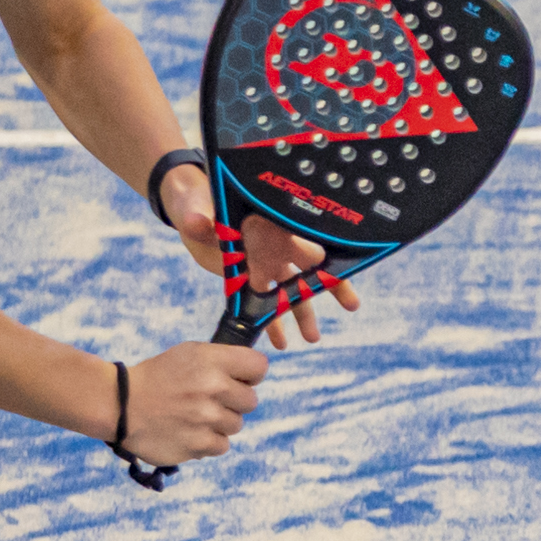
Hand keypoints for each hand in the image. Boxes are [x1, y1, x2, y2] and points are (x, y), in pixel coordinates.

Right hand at [120, 338, 267, 467]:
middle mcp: (212, 387)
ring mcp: (206, 418)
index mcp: (210, 360)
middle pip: (251, 401)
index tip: (237, 379)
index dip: (250, 375)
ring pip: (236, 424)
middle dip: (233, 402)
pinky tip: (188, 431)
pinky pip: (222, 445)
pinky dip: (207, 441)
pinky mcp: (199, 444)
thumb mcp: (188, 354)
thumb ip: (223, 361)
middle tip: (206, 400)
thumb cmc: (158, 378)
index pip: (259, 367)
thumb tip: (256, 372)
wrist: (120, 406)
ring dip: (218, 423)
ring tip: (192, 415)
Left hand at [155, 158, 359, 348]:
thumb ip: (199, 216)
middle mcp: (272, 243)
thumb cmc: (196, 199)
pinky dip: (273, 321)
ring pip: (290, 290)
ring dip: (302, 313)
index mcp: (267, 224)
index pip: (301, 239)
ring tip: (312, 338)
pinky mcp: (250, 277)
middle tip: (351, 305)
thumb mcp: (196, 206)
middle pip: (309, 266)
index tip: (337, 274)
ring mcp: (264, 261)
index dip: (321, 257)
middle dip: (329, 287)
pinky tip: (279, 341)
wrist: (189, 210)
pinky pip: (267, 302)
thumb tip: (197, 222)